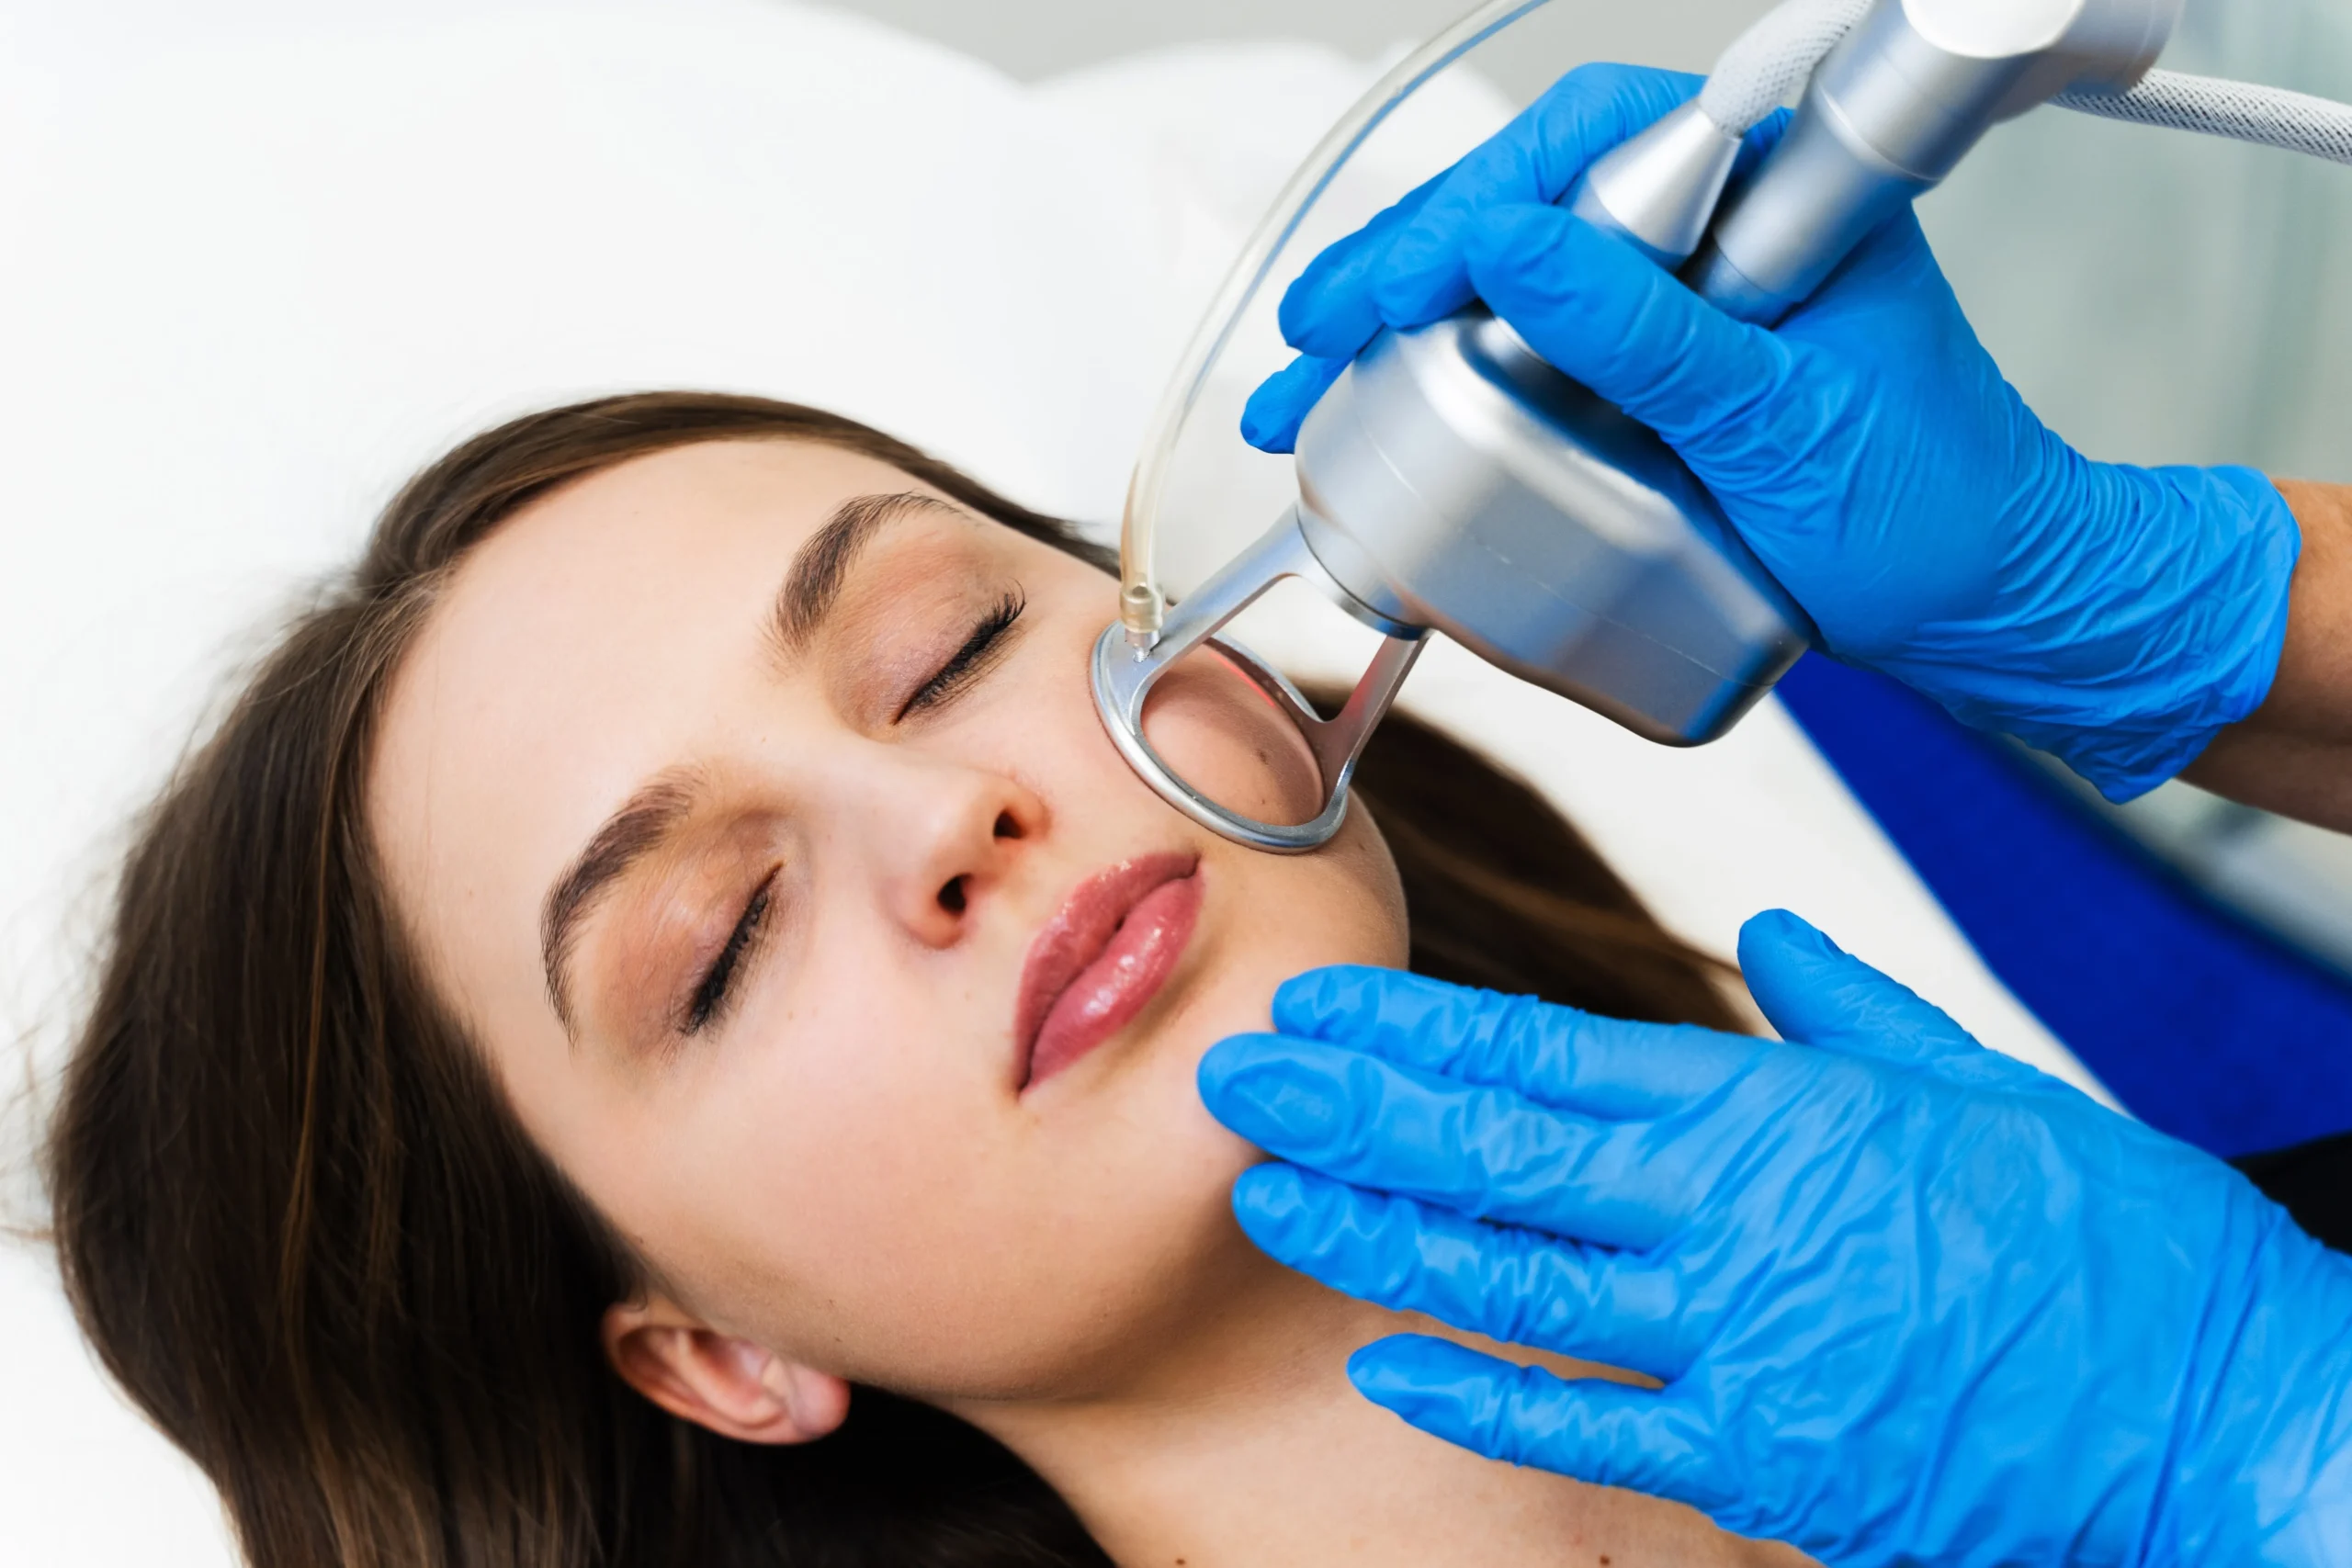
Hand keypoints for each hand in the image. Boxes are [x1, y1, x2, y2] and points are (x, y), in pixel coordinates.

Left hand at [1196, 912, 2351, 1566]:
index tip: (1321, 1011)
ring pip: (1513, 1280)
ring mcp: (1743, 1341)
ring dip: (1377, 1235)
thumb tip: (1766, 934)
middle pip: (1499, 1154)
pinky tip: (1386, 1367)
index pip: (1551, 1054)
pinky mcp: (1768, 1458)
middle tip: (1237, 1081)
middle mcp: (1737, 1214)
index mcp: (1781, 1107)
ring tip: (1268, 1196)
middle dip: (1352, 1114)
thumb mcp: (1980, 1076)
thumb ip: (1846, 1003)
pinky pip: (1590, 1422)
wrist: (2226, 1402)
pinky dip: (1479, 1395)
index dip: (1416, 1033)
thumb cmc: (2115, 1238)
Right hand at [1244, 63, 2299, 800]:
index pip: (1593, 147)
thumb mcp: (1778, 420)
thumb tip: (1507, 248)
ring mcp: (1687, 306)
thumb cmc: (1932, 513)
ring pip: (1517, 283)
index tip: (1391, 290)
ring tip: (1305, 397)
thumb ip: (1646, 330)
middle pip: (1529, 209)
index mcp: (1776, 191)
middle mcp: (1722, 229)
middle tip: (1311, 339)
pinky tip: (1383, 422)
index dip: (1472, 207)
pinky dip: (1452, 385)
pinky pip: (1540, 354)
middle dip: (1402, 272)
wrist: (1987, 609)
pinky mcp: (1662, 378)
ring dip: (1401, 335)